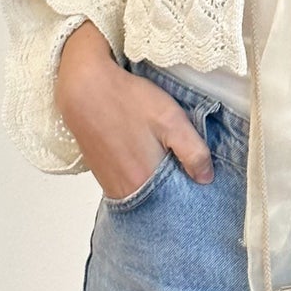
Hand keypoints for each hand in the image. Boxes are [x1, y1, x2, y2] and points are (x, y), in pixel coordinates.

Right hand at [56, 24, 214, 198]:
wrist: (84, 87)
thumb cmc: (128, 99)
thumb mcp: (171, 119)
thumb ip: (193, 151)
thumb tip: (206, 178)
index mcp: (144, 182)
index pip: (176, 203)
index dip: (191, 193)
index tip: (201, 180)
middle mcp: (123, 191)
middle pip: (158, 201)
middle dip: (175, 189)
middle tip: (185, 166)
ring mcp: (109, 183)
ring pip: (143, 193)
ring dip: (157, 182)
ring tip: (166, 158)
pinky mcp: (100, 172)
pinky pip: (127, 184)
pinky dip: (141, 176)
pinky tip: (145, 154)